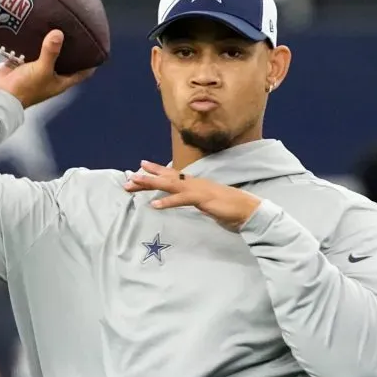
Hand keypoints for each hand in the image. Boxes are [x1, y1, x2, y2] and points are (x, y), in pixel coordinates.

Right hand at [0, 29, 94, 108]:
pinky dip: (33, 40)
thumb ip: (51, 52)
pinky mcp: (22, 62)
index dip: (91, 62)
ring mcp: (36, 69)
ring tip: (57, 22)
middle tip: (77, 28)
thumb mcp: (42, 69)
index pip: (83, 72)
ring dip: (51, 41)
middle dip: (71, 46)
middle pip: (66, 59)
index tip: (98, 47)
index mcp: (61, 81)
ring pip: (47, 53)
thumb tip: (59, 33)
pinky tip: (36, 25)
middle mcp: (51, 75)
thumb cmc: (25, 88)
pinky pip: (30, 49)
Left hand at [124, 160, 261, 230]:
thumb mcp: (208, 203)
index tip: (140, 167)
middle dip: (146, 178)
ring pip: (170, 184)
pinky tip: (155, 205)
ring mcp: (198, 190)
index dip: (156, 170)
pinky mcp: (202, 199)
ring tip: (134, 184)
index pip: (172, 175)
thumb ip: (196, 200)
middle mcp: (194, 183)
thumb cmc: (229, 208)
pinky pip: (181, 200)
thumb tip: (188, 201)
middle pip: (166, 177)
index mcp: (195, 183)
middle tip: (128, 179)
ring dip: (151, 184)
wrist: (248, 210)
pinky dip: (168, 202)